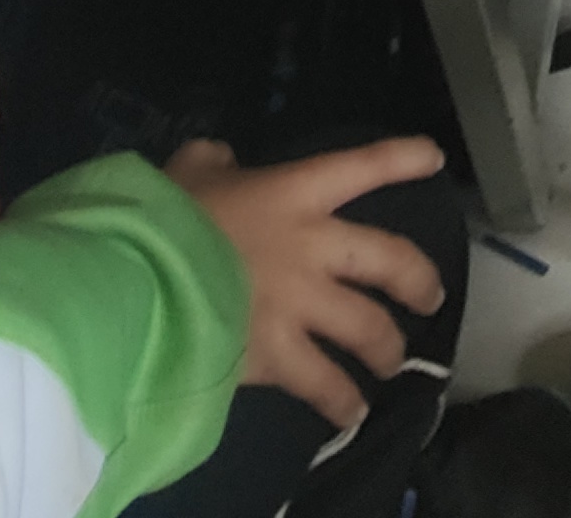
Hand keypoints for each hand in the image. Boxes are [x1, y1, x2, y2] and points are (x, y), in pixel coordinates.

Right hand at [165, 134, 446, 428]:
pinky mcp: (280, 355)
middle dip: (418, 280)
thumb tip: (221, 160)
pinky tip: (350, 412)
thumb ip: (213, 160)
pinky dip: (342, 402)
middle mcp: (313, 247)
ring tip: (391, 363)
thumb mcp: (189, 170)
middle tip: (430, 297)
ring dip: (387, 348)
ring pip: (369, 329)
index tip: (432, 159)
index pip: (362, 166)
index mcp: (296, 192)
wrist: (137, 278)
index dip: (403, 159)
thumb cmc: (162, 216)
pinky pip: (324, 384)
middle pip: (390, 260)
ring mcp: (301, 304)